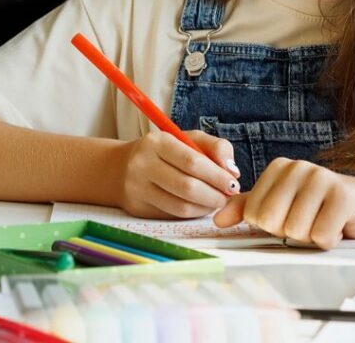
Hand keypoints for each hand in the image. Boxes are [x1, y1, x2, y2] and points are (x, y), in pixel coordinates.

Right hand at [118, 129, 239, 218]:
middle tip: (228, 197)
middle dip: (215, 195)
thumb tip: (233, 171)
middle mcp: (143, 164)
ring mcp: (138, 188)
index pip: (192, 161)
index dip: (217, 175)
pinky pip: (173, 215)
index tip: (233, 184)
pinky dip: (193, 213)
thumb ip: (215, 147)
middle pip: (187, 187)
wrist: (120, 168)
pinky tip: (199, 206)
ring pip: (181, 206)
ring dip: (206, 207)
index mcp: (157, 142)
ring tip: (216, 202)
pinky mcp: (138, 209)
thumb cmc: (163, 152)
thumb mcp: (187, 139)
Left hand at [212, 157, 354, 248]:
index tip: (290, 216)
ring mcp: (321, 179)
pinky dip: (329, 241)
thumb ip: (248, 208)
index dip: (272, 225)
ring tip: (323, 221)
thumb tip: (217, 219)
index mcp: (279, 167)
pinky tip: (337, 226)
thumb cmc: (322, 206)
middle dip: (289, 232)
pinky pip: (321, 236)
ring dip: (311, 237)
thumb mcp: (283, 203)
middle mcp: (298, 167)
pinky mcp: (343, 197)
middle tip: (307, 221)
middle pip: (272, 221)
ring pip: (296, 231)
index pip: (255, 212)